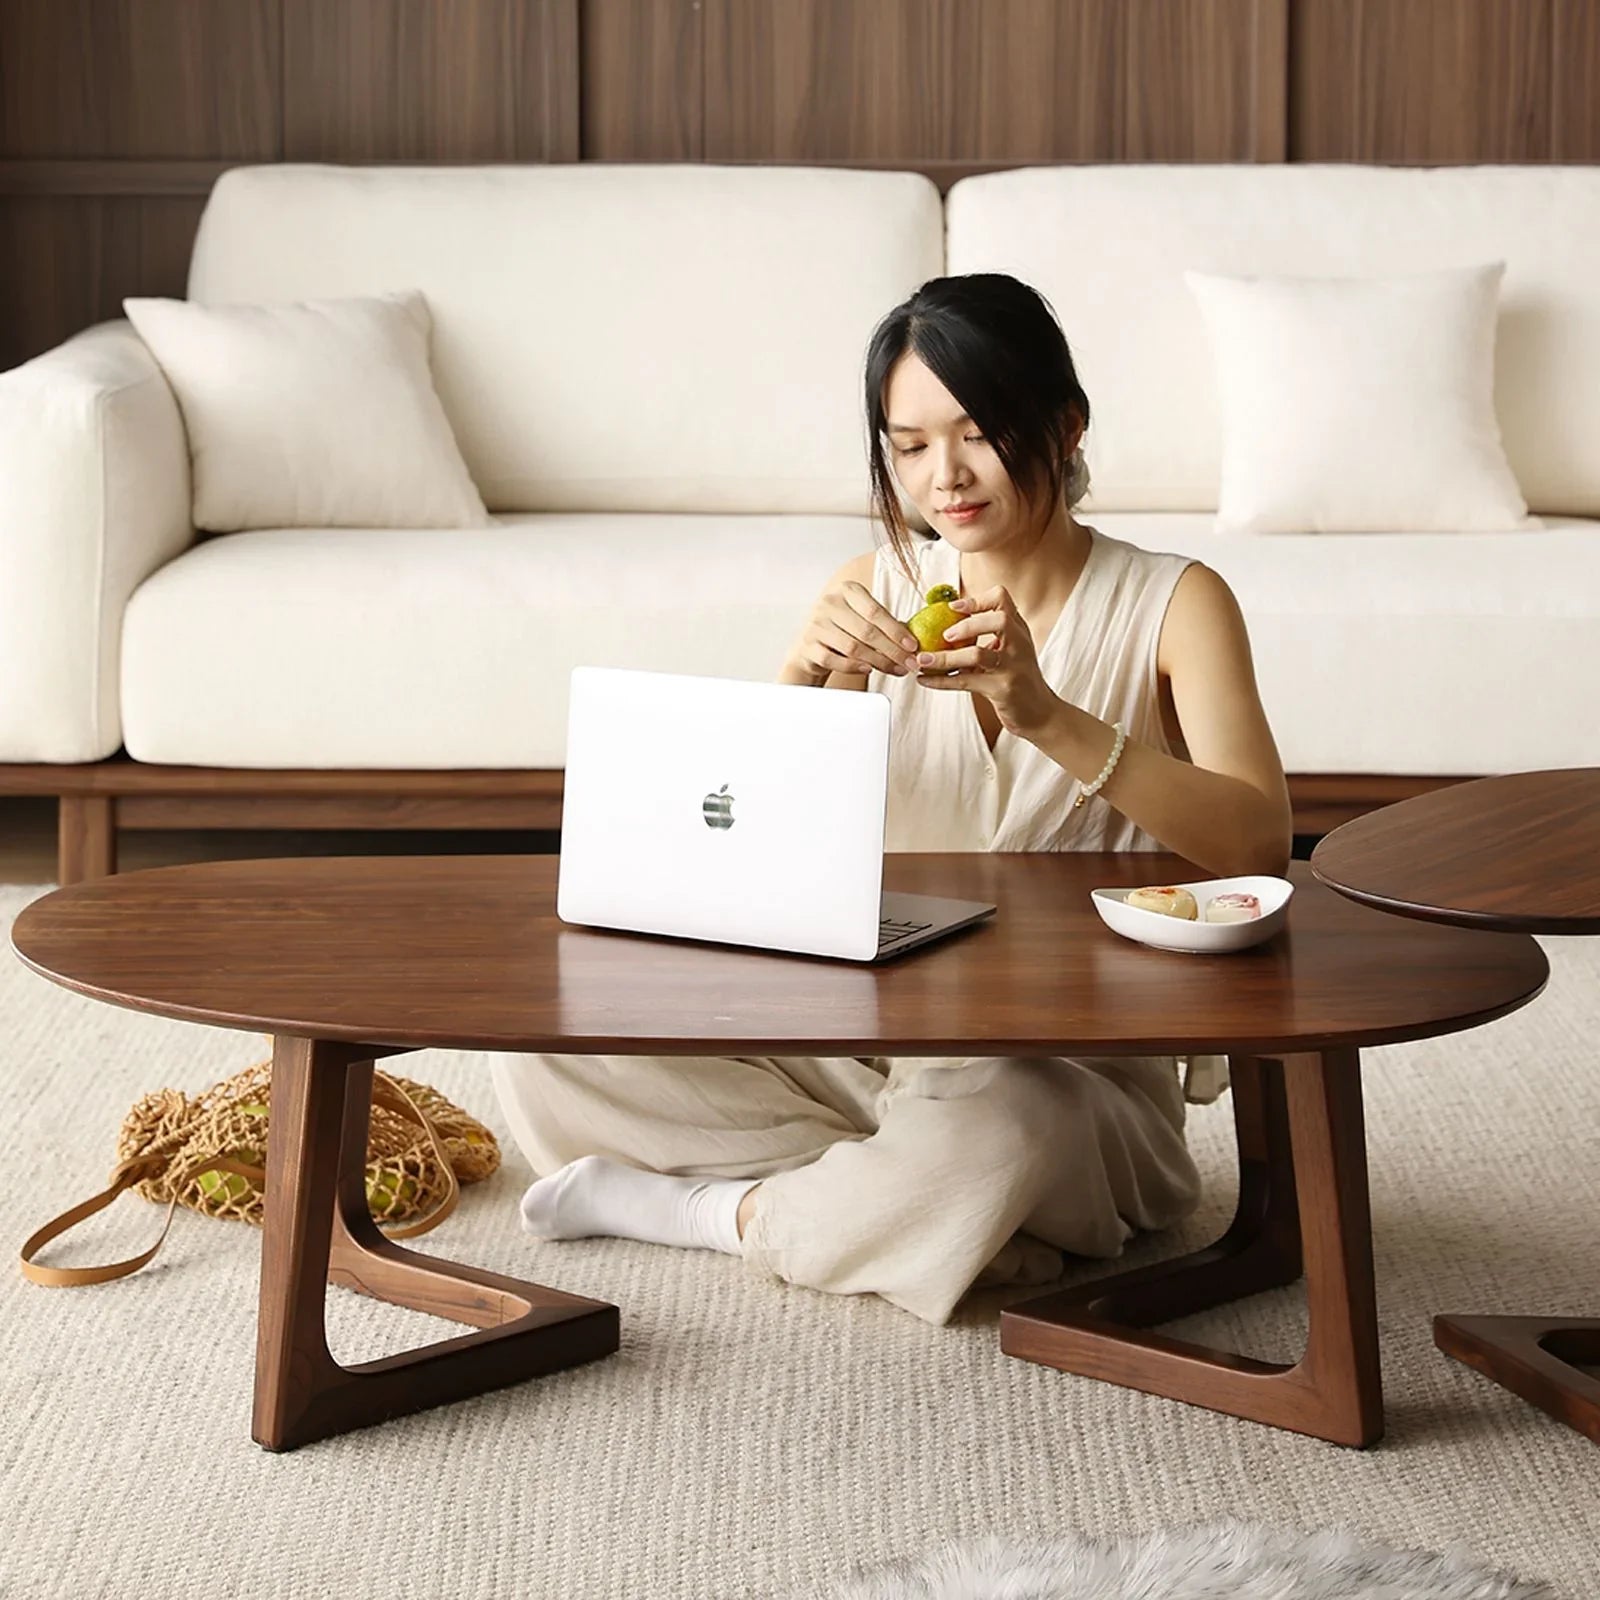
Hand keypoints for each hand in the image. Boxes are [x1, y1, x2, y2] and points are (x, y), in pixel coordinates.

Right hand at [786, 579, 920, 684]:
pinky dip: (853, 666)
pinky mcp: (808, 646)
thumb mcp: (862, 618)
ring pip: (852, 647)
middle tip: (909, 663)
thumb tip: (914, 640)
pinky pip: (833, 660)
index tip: (913, 646)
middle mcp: (829, 603)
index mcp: (847, 590)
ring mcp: (816, 625)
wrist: (810, 645)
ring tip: (895, 669)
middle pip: (867, 631)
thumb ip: (885, 624)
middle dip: (893, 650)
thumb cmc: (843, 630)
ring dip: (879, 661)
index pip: (875, 610)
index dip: (896, 630)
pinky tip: (868, 669)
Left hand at [915, 586, 1060, 738]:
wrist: (1041, 714)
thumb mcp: (1010, 653)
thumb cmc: (1018, 680)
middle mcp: (1019, 644)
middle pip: (999, 620)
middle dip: (967, 625)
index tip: (953, 607)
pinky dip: (941, 681)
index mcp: (1018, 630)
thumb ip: (990, 638)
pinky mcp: (1003, 689)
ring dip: (945, 657)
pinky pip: (966, 682)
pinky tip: (924, 680)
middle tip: (944, 635)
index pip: (1003, 599)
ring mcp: (1012, 667)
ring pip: (978, 654)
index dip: (977, 600)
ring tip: (922, 660)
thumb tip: (947, 626)